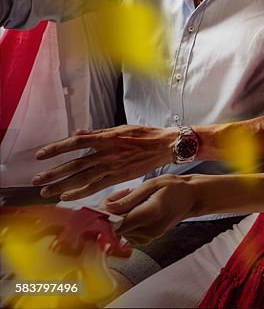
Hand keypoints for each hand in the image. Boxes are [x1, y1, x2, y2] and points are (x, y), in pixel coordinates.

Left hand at [32, 125, 177, 200]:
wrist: (165, 146)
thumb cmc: (145, 135)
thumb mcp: (121, 128)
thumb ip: (98, 134)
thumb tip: (78, 134)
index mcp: (106, 138)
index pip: (75, 143)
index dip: (56, 149)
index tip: (40, 155)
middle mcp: (106, 153)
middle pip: (74, 164)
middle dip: (53, 173)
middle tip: (36, 180)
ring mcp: (112, 166)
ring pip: (81, 178)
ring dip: (62, 185)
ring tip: (46, 191)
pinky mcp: (119, 177)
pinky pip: (95, 187)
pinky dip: (79, 192)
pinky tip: (66, 196)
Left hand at [103, 175, 197, 245]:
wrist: (192, 198)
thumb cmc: (175, 188)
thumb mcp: (152, 184)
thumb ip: (129, 198)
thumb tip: (108, 208)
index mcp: (151, 213)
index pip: (118, 223)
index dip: (108, 214)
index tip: (110, 202)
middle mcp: (150, 230)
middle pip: (117, 228)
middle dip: (114, 213)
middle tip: (125, 195)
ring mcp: (150, 237)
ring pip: (121, 232)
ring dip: (121, 218)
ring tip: (134, 201)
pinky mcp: (148, 239)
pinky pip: (128, 234)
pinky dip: (128, 223)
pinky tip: (136, 211)